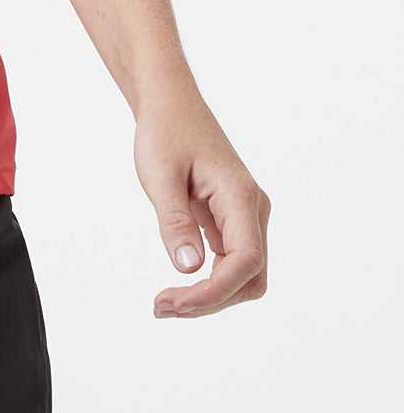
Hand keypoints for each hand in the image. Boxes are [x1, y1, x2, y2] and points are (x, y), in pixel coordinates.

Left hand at [133, 86, 270, 318]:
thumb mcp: (160, 175)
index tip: (173, 303)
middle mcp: (253, 209)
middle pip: (251, 277)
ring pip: (245, 276)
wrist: (172, 105)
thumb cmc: (165, 133)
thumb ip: (175, 221)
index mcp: (240, 196)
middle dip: (211, 301)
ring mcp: (247, 216)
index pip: (245, 261)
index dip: (213, 292)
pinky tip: (180, 288)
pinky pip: (232, 263)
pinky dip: (210, 282)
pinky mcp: (233, 220)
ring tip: (167, 303)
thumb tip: (188, 268)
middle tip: (161, 307)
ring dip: (211, 296)